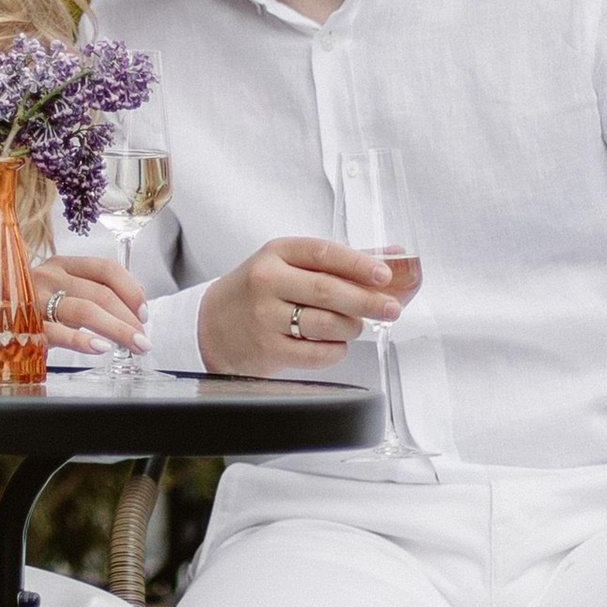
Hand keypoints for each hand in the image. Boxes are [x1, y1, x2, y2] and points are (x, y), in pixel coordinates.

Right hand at [36, 255, 147, 353]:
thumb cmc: (29, 307)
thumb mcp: (61, 291)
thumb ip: (93, 290)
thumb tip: (136, 298)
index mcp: (62, 265)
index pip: (106, 269)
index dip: (131, 290)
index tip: (144, 312)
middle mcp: (50, 276)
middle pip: (101, 293)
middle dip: (129, 318)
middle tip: (143, 340)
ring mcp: (35, 299)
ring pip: (85, 310)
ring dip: (117, 329)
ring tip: (134, 346)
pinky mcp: (24, 324)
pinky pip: (57, 332)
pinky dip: (81, 340)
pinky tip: (100, 348)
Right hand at [198, 237, 406, 376]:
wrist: (212, 325)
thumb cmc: (258, 291)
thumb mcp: (288, 265)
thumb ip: (340, 262)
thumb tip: (393, 256)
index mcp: (276, 253)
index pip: (323, 253)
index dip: (359, 263)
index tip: (384, 274)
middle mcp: (267, 282)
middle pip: (328, 290)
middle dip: (367, 300)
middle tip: (391, 307)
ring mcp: (265, 317)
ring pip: (326, 323)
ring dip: (352, 326)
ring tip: (357, 325)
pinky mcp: (267, 349)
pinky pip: (317, 354)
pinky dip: (336, 350)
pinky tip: (336, 344)